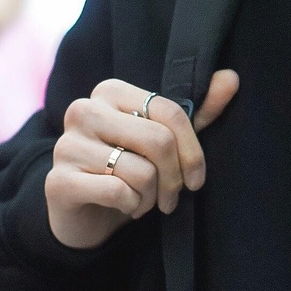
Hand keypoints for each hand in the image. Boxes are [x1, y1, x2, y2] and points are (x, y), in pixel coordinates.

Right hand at [45, 70, 238, 248]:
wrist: (84, 212)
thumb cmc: (129, 167)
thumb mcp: (166, 140)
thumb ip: (198, 110)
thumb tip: (231, 77)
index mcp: (110, 91)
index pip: (169, 111)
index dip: (192, 150)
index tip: (196, 178)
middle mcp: (84, 109)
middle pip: (158, 140)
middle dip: (174, 178)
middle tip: (173, 197)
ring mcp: (67, 144)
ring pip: (140, 170)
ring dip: (152, 196)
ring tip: (144, 200)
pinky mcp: (58, 180)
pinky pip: (118, 192)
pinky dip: (132, 206)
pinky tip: (125, 206)